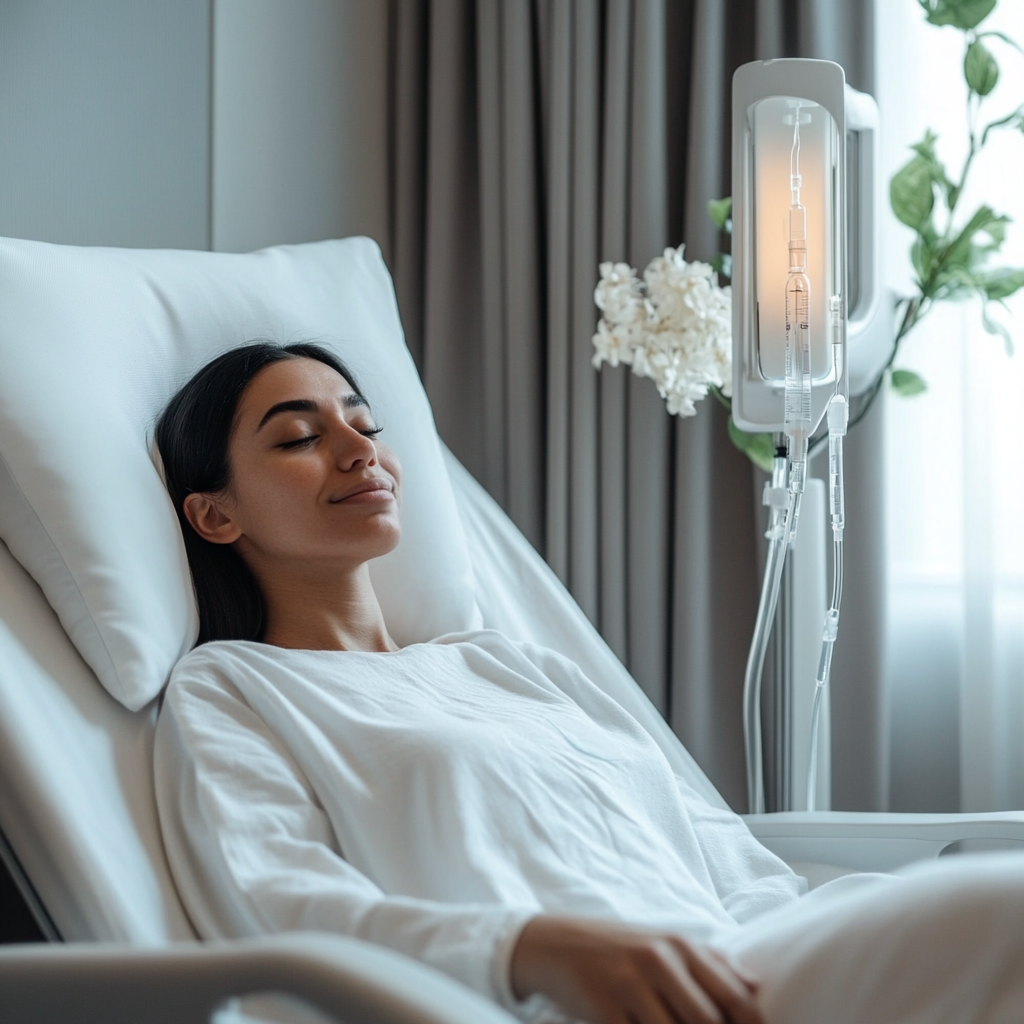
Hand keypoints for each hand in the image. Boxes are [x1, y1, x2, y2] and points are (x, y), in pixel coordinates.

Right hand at [509, 914, 763, 1023]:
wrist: (557, 943)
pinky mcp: (603, 1006)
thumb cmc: (620, 947)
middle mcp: (659, 960)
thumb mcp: (665, 943)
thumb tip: (755, 986)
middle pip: (707, 1022)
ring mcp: (629, 983)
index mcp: (681, 946)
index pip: (735, 998)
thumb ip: (712, 962)